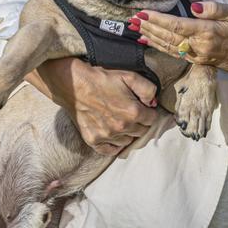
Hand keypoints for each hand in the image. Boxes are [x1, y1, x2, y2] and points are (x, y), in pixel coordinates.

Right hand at [28, 58, 161, 155]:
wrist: (75, 84)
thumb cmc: (102, 79)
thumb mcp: (129, 76)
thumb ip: (148, 89)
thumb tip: (153, 103)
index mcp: (133, 112)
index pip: (152, 119)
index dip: (149, 112)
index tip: (143, 107)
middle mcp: (121, 127)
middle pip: (141, 132)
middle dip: (140, 123)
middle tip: (131, 113)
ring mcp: (107, 136)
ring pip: (127, 141)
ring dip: (127, 133)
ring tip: (120, 121)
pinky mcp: (94, 141)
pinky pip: (110, 151)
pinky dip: (114, 145)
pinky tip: (113, 134)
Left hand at [130, 2, 227, 94]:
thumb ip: (213, 8)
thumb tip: (194, 7)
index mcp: (207, 32)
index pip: (177, 25)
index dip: (158, 20)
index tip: (144, 13)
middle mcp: (198, 46)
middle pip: (167, 36)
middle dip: (148, 27)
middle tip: (132, 18)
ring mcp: (194, 55)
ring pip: (166, 45)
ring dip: (149, 36)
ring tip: (134, 27)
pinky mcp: (192, 60)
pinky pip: (170, 52)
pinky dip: (155, 46)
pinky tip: (145, 40)